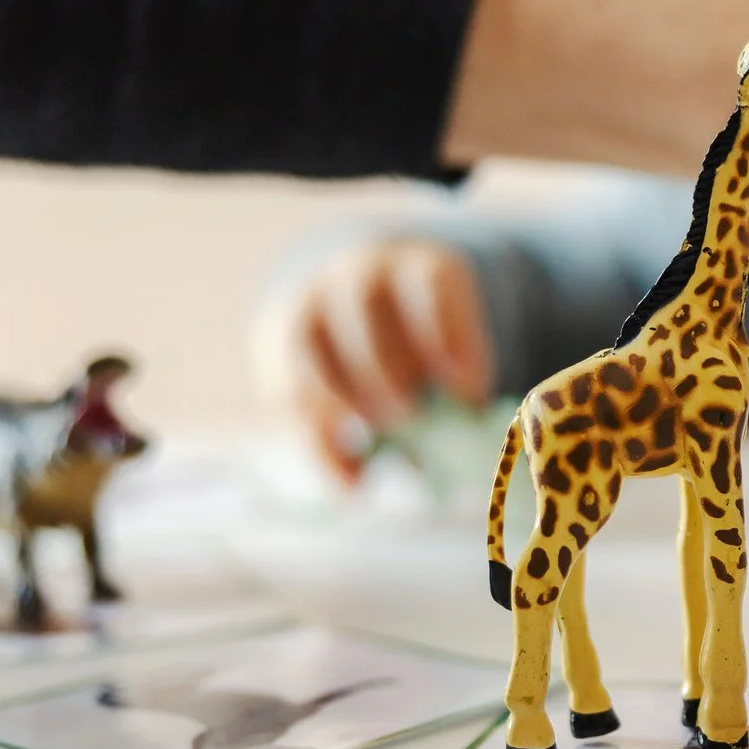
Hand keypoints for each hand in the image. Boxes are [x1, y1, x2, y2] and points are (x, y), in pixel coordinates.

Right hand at [252, 238, 493, 482]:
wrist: (350, 308)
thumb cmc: (423, 340)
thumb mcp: (452, 346)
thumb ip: (461, 382)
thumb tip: (471, 437)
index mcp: (417, 265)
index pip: (434, 283)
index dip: (453, 334)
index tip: (471, 393)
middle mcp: (358, 274)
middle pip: (365, 309)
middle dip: (385, 368)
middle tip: (409, 417)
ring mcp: (309, 304)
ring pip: (308, 347)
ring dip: (337, 406)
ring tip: (371, 462)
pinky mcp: (276, 346)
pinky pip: (286, 395)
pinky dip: (319, 446)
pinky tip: (353, 482)